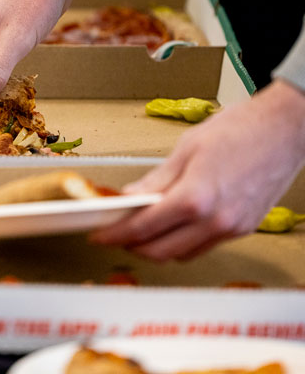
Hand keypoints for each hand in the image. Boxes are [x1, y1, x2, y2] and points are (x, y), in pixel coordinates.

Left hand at [90, 79, 304, 260]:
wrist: (285, 129)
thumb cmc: (239, 130)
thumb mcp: (186, 149)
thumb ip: (155, 180)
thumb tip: (129, 197)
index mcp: (195, 198)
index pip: (144, 227)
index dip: (115, 233)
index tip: (100, 234)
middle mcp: (215, 221)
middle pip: (160, 251)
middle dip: (132, 245)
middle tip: (115, 232)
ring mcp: (232, 229)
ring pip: (182, 254)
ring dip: (156, 247)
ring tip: (140, 229)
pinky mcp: (243, 229)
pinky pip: (203, 247)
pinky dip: (181, 243)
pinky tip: (172, 226)